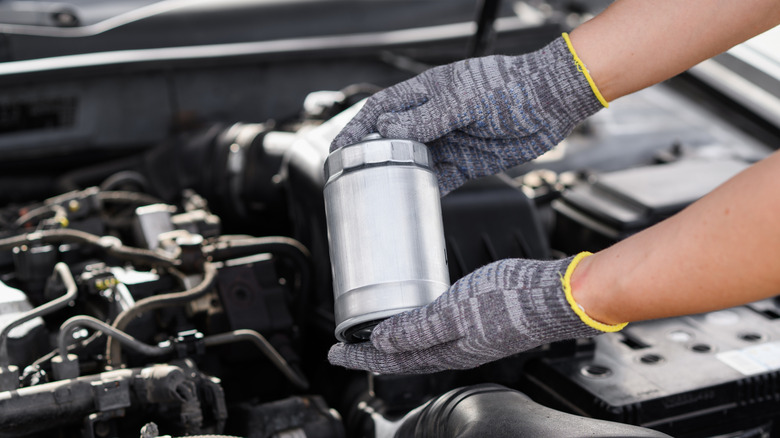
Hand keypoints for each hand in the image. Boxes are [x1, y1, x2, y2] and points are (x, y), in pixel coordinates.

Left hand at [328, 254, 625, 373]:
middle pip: (401, 356)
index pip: (391, 359)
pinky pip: (438, 333)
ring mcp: (470, 337)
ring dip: (392, 342)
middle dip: (370, 352)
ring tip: (373, 334)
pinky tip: (418, 317)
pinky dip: (416, 329)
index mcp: (447, 350)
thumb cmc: (511, 300)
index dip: (359, 355)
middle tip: (343, 347)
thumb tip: (379, 342)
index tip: (335, 352)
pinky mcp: (482, 322)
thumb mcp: (455, 310)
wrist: (557, 295)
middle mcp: (456, 349)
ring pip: (419, 346)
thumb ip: (417, 328)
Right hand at [330, 36, 604, 195]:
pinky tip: (417, 201)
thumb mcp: (462, 99)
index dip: (358, 129)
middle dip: (374, 158)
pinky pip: (442, 179)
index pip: (381, 111)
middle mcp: (434, 117)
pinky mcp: (469, 160)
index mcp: (426, 93)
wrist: (551, 101)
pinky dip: (428, 191)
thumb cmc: (511, 86)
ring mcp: (451, 140)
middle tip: (355, 179)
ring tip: (382, 195)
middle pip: (394, 140)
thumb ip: (425, 118)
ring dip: (400, 178)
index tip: (339, 148)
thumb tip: (389, 130)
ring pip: (416, 163)